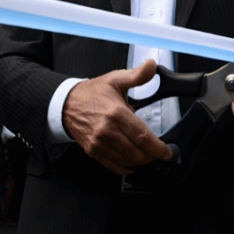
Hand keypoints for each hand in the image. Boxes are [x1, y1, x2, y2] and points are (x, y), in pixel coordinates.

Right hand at [61, 59, 172, 174]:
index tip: (166, 152)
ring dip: (140, 161)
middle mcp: (107, 131)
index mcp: (116, 113)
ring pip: (127, 161)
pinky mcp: (93, 151)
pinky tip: (132, 162)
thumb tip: (151, 65)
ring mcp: (99, 143)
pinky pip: (114, 166)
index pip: (142, 136)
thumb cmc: (92, 93)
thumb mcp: (115, 80)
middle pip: (137, 153)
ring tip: (146, 154)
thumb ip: (137, 75)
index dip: (158, 148)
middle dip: (152, 156)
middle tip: (158, 152)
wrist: (66, 104)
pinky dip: (126, 167)